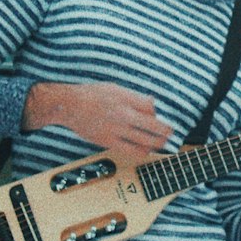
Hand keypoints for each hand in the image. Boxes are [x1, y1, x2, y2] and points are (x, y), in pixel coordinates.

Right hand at [23, 80, 174, 163]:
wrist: (69, 105)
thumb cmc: (91, 95)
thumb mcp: (115, 88)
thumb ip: (133, 97)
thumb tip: (151, 104)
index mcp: (125, 97)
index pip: (152, 106)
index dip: (158, 112)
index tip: (158, 115)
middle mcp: (123, 113)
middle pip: (154, 124)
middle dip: (166, 130)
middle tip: (171, 132)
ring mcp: (116, 129)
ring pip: (146, 140)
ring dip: (158, 143)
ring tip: (161, 143)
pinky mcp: (109, 141)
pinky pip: (131, 151)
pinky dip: (142, 152)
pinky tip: (144, 150)